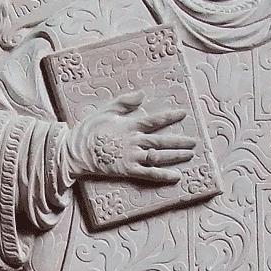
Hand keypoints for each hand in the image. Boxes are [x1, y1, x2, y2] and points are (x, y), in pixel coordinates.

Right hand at [65, 90, 195, 185]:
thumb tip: (142, 94)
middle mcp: (135, 141)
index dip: (169, 117)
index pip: (155, 120)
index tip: (182, 114)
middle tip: (194, 142)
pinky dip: (163, 175)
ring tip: (189, 155)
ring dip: (176, 156)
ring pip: (159, 156)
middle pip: (162, 141)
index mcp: (130, 126)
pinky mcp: (128, 170)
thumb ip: (125, 102)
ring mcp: (132, 156)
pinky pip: (149, 173)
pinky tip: (176, 176)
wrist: (76, 151)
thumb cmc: (89, 130)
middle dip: (179, 141)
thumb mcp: (106, 110)